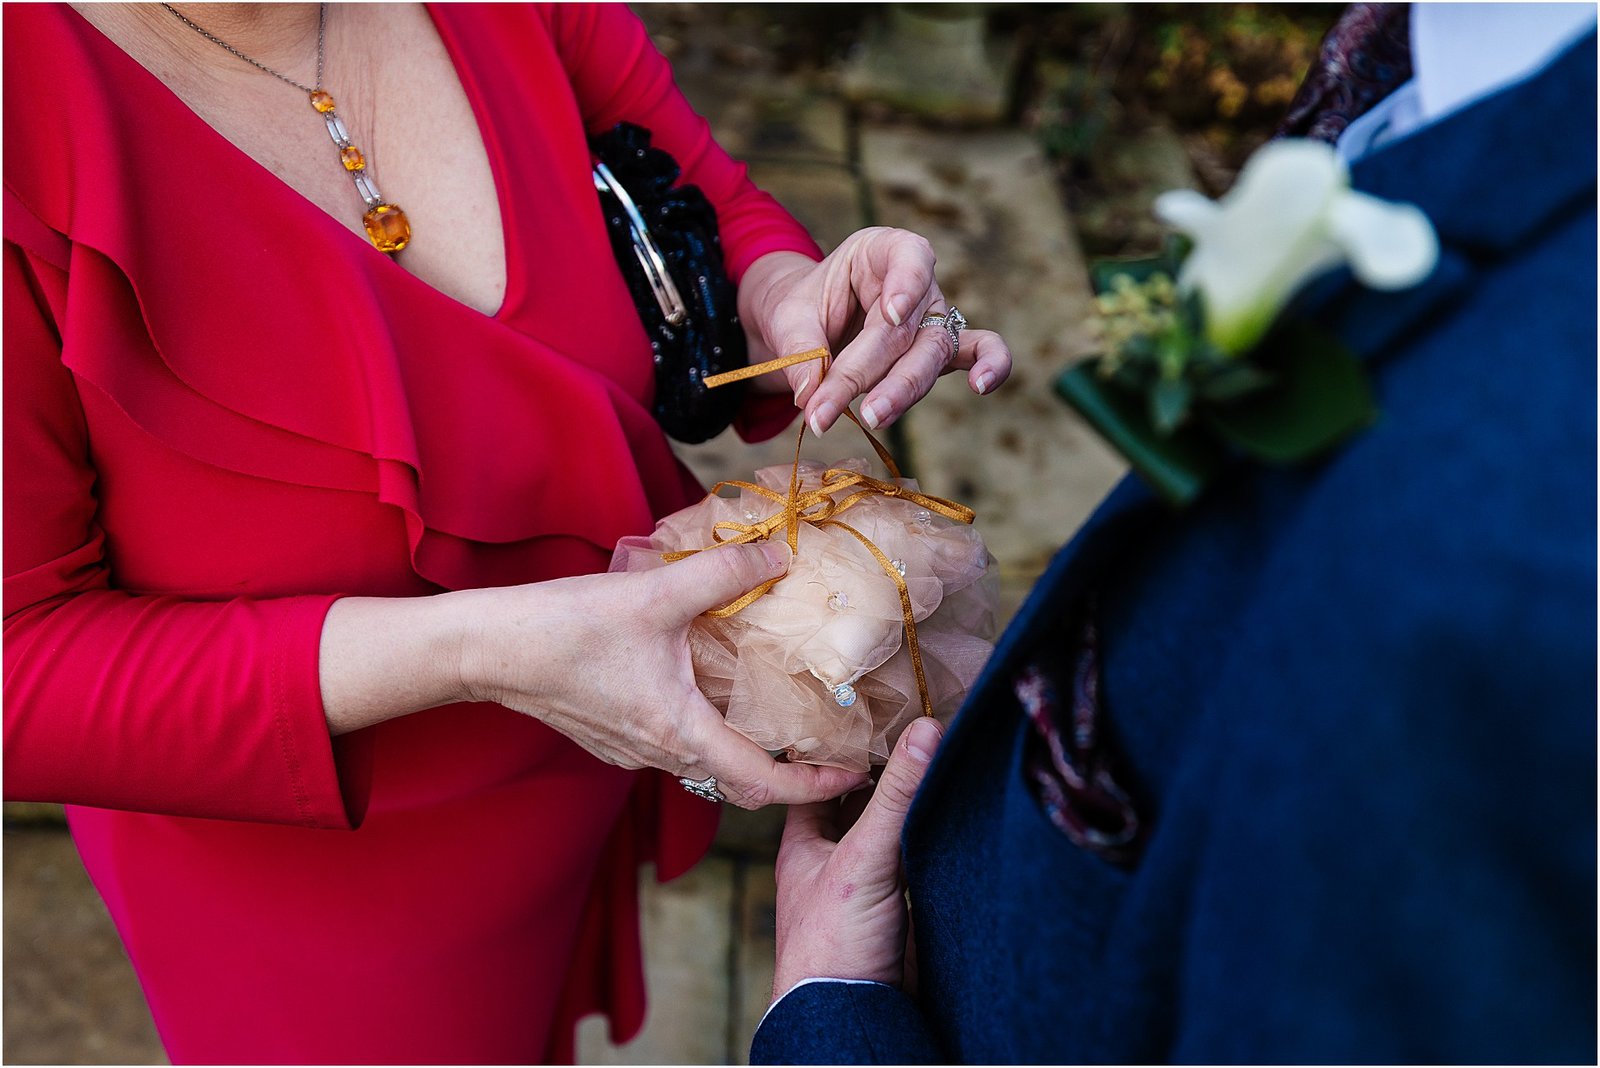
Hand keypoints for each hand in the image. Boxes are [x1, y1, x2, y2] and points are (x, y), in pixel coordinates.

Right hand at [456, 542, 868, 808]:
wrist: (487, 648)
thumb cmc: (563, 627)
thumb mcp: (654, 591)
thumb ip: (724, 572)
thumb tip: (781, 553)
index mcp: (678, 732)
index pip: (762, 782)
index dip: (813, 785)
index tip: (851, 777)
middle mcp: (657, 754)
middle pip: (737, 783)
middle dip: (789, 774)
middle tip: (828, 753)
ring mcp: (630, 750)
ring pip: (704, 767)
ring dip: (747, 754)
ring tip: (783, 723)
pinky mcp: (611, 736)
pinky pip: (674, 748)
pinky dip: (708, 736)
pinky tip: (715, 696)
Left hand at [739, 231, 1012, 433]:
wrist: (811, 325)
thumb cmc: (804, 310)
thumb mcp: (787, 316)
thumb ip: (800, 348)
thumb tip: (810, 394)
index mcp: (882, 252)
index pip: (909, 256)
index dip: (906, 283)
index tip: (892, 313)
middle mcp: (918, 284)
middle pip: (906, 328)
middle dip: (868, 370)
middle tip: (832, 406)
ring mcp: (935, 318)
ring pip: (929, 355)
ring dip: (900, 390)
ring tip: (872, 416)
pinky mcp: (942, 351)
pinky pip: (977, 353)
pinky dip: (990, 366)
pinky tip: (982, 385)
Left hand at [771, 716, 944, 996]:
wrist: (853, 1017)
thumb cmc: (831, 944)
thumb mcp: (862, 857)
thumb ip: (896, 795)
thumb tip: (926, 729)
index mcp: (804, 842)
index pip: (819, 777)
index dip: (842, 745)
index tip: (875, 710)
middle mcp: (834, 859)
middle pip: (862, 801)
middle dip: (887, 771)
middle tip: (920, 724)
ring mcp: (869, 884)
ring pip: (893, 830)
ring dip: (914, 803)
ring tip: (946, 754)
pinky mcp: (904, 908)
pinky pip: (921, 861)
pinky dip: (936, 839)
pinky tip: (959, 814)